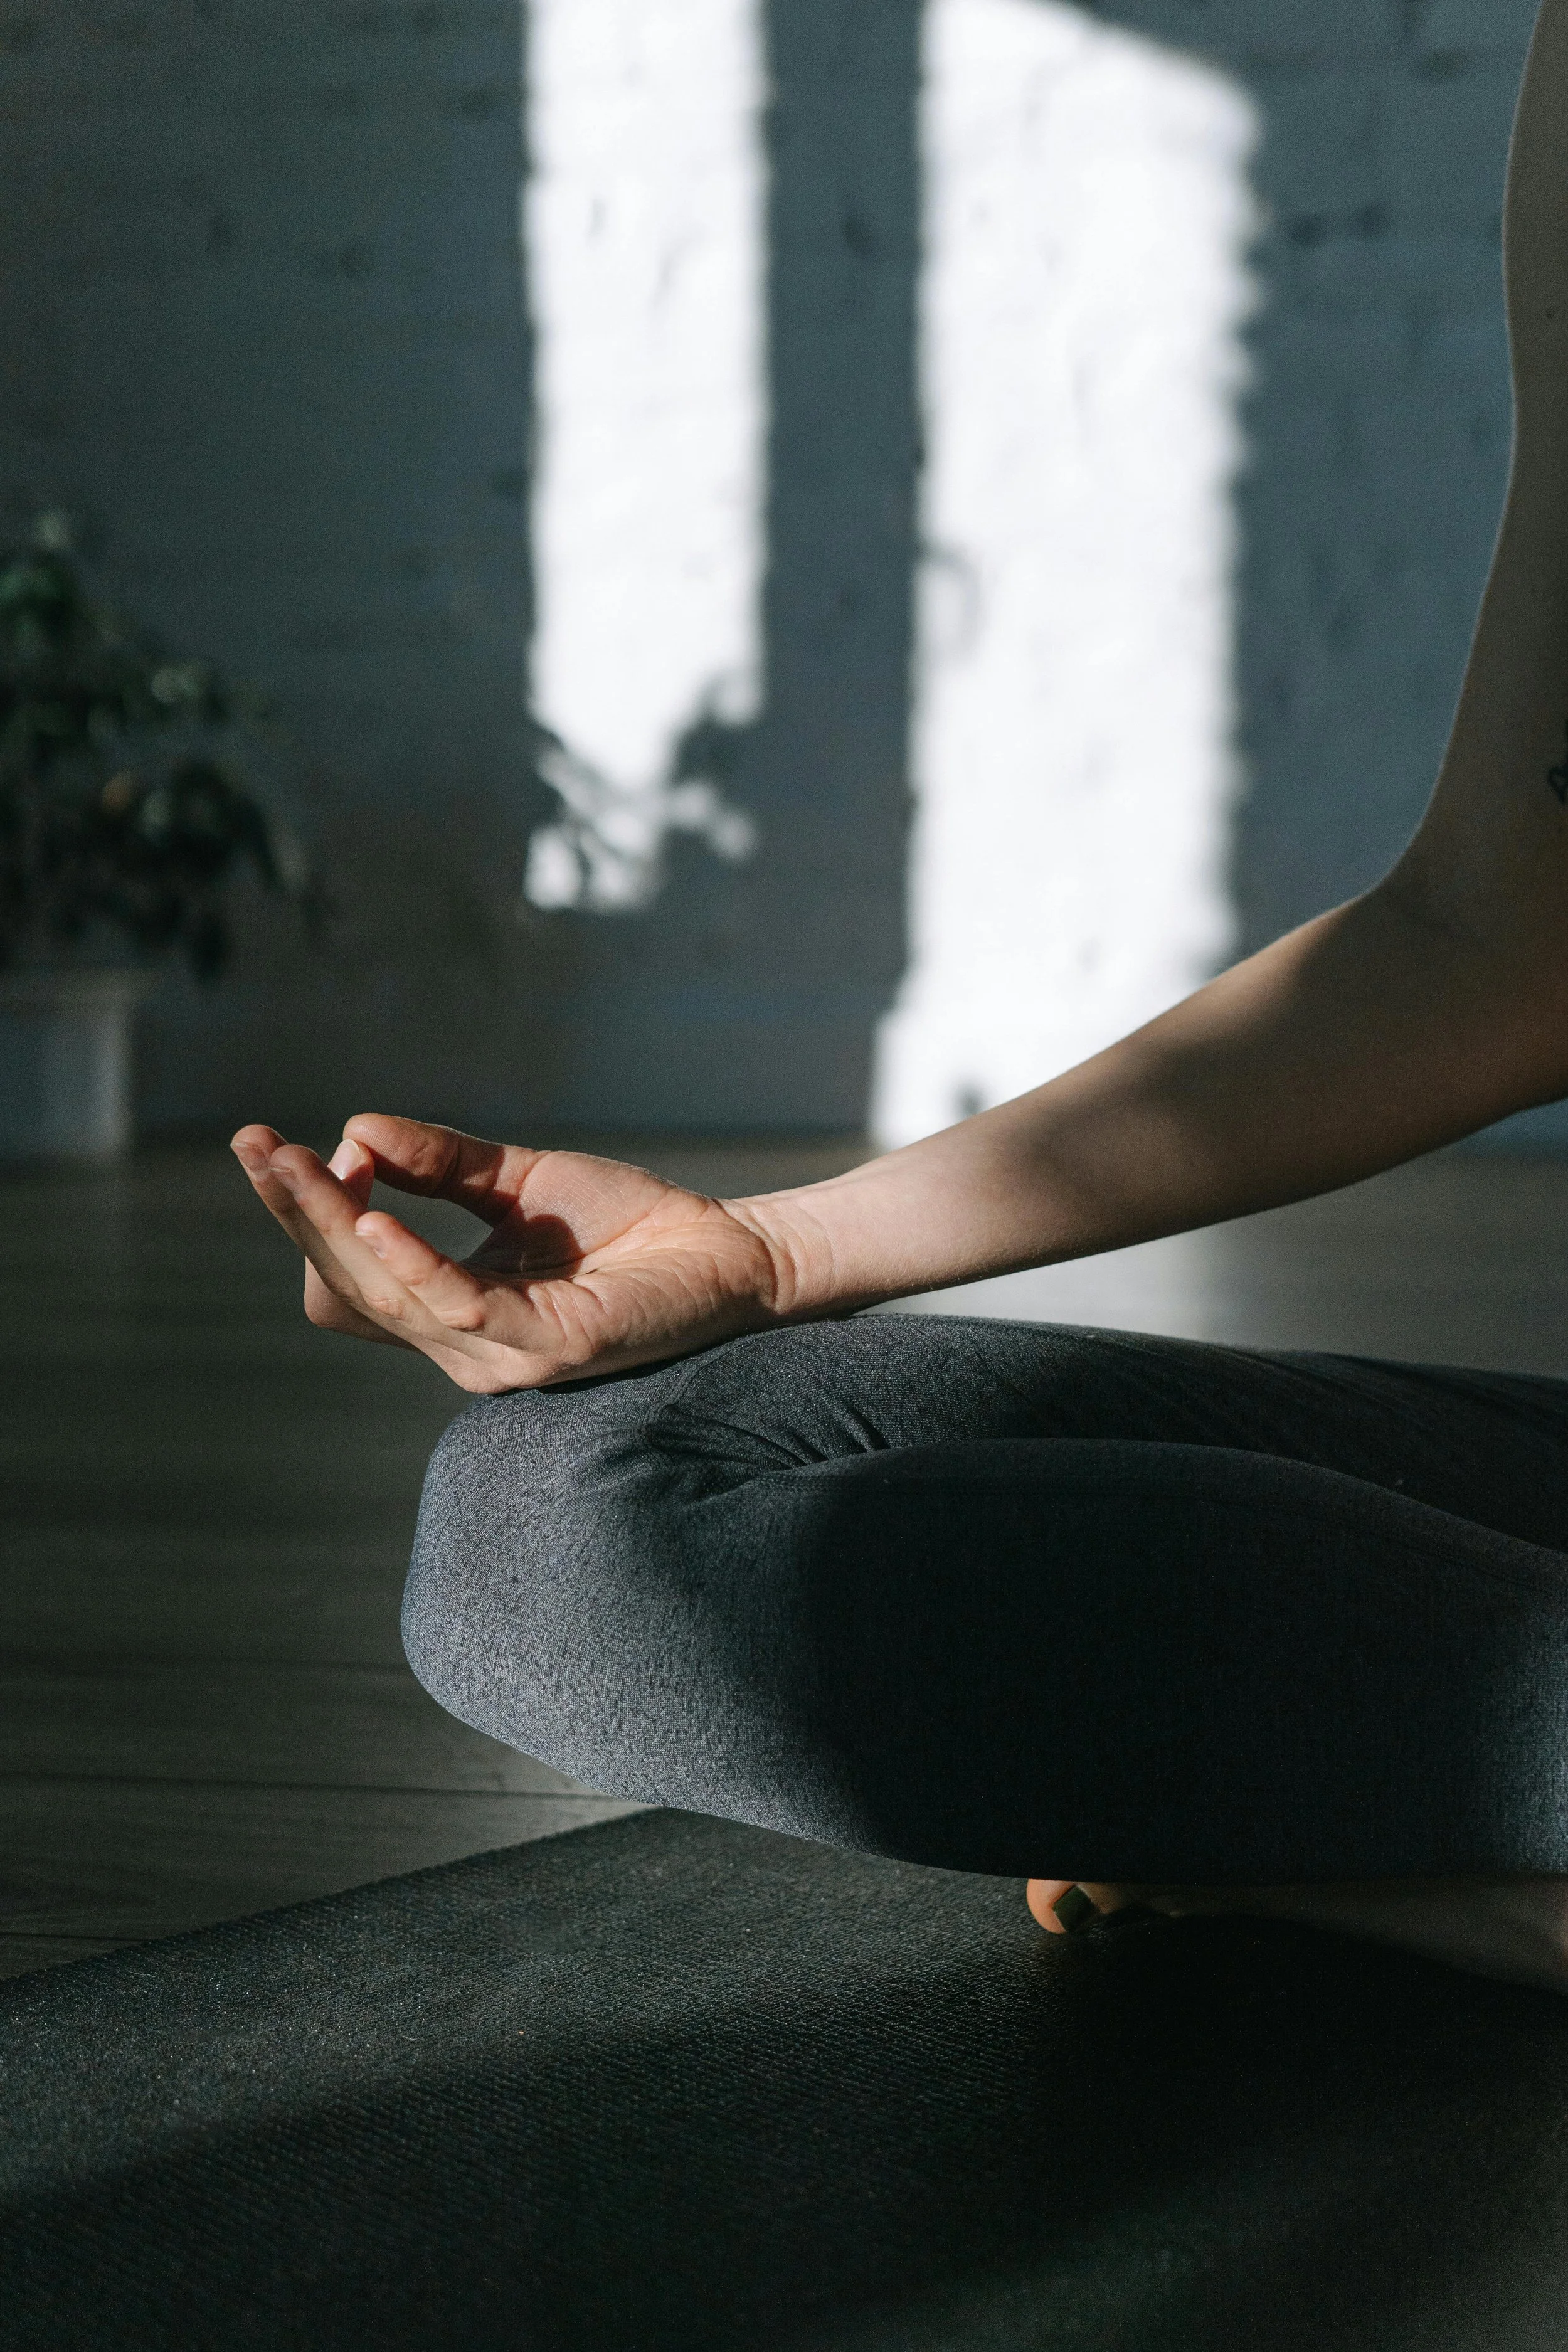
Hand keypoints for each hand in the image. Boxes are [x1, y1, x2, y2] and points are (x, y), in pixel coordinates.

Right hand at [230, 1114, 796, 1392]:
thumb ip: (441, 1164)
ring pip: (385, 1294)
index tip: (283, 1147)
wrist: (728, 1250)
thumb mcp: (519, 1180)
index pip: (346, 1276)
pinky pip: (456, 1307)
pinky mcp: (545, 1349)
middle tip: (253, 1144)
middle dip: (296, 1212)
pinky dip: (411, 1260)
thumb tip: (356, 1133)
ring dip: (333, 1224)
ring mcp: (499, 1354)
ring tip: (299, 1162)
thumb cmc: (628, 1223)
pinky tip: (377, 1214)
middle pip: (346, 1285)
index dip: (310, 1216)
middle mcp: (463, 1343)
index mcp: (449, 1308)